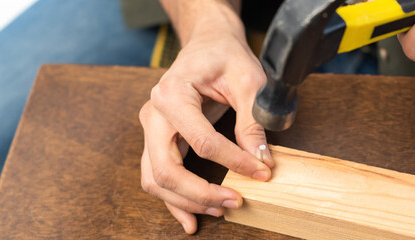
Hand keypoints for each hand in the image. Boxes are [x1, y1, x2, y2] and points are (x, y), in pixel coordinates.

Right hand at [139, 24, 274, 232]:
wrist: (207, 43)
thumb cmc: (225, 55)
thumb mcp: (249, 79)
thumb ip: (253, 118)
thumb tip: (262, 158)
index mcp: (172, 94)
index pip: (201, 141)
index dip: (233, 162)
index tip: (261, 172)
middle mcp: (153, 114)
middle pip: (165, 169)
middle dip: (200, 193)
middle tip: (235, 201)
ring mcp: (151, 129)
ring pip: (156, 179)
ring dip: (186, 201)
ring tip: (221, 209)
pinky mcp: (157, 141)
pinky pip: (157, 177)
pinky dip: (173, 201)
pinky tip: (191, 220)